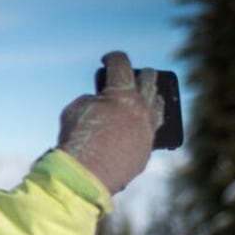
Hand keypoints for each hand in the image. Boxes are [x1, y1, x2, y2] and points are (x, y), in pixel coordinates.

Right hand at [57, 51, 163, 193]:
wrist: (83, 176)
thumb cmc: (75, 140)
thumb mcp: (75, 110)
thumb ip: (92, 100)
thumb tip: (101, 103)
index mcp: (121, 93)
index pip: (121, 63)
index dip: (112, 58)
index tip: (108, 60)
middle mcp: (141, 108)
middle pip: (149, 79)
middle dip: (140, 73)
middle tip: (131, 75)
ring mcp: (148, 130)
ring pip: (158, 104)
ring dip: (151, 97)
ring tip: (144, 98)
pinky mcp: (147, 150)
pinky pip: (151, 131)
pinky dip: (144, 125)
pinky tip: (137, 125)